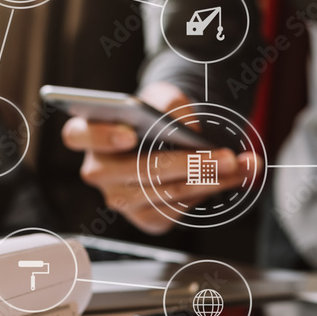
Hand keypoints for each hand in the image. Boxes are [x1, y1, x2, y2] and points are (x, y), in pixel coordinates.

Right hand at [62, 82, 260, 234]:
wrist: (167, 139)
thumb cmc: (156, 114)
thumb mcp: (163, 97)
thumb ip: (170, 103)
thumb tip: (186, 128)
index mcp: (87, 135)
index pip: (77, 136)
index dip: (102, 136)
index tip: (130, 133)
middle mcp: (98, 172)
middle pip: (138, 171)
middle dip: (187, 163)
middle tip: (224, 156)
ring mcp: (119, 200)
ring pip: (165, 193)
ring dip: (208, 180)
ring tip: (239, 165)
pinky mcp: (145, 218)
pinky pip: (177, 208)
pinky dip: (209, 191)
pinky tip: (233, 177)